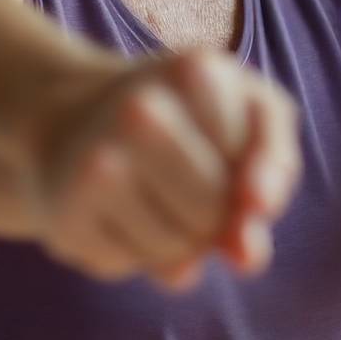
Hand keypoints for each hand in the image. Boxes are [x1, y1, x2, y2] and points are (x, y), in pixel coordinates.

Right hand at [28, 49, 301, 290]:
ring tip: (150, 195)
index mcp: (195, 71)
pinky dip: (137, 256)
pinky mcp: (66, 217)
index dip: (251, 182)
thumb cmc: (182, 117)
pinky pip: (135, 268)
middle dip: (214, 216)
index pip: (263, 180)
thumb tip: (246, 257)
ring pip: (181, 253)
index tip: (223, 145)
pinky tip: (117, 214)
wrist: (71, 116)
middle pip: (218, 215)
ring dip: (179, 244)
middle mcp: (140, 111)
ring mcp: (97, 165)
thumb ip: (274, 171)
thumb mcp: (249, 113)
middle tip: (183, 179)